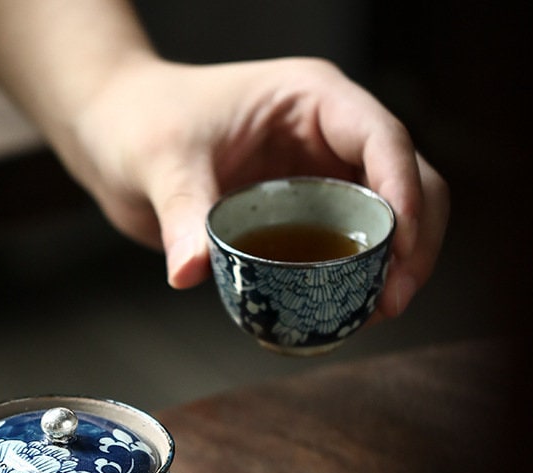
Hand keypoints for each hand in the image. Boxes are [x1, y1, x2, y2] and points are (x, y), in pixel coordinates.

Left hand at [72, 54, 448, 317]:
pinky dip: (360, 278)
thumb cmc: (142, 121)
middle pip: (408, 179)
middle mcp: (328, 134)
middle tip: (395, 299)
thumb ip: (181, 213)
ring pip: (390, 217)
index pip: (380, 139)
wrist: (117, 136)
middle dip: (415, 240)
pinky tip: (350, 311)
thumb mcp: (161, 161)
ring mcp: (321, 175)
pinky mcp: (305, 214)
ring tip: (379, 313)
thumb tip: (191, 272)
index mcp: (310, 98)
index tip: (401, 248)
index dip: (403, 192)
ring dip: (397, 265)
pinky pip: (349, 245)